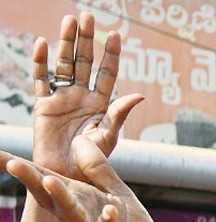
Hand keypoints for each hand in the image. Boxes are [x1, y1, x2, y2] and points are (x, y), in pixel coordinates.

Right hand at [3, 139, 160, 221]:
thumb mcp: (118, 194)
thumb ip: (100, 171)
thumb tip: (78, 140)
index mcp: (77, 202)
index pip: (45, 182)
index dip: (23, 169)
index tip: (0, 155)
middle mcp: (76, 221)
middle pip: (49, 199)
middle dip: (32, 181)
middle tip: (13, 163)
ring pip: (71, 219)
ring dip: (61, 200)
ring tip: (50, 180)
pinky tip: (109, 211)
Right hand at [31, 14, 142, 177]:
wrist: (68, 175)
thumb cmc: (93, 161)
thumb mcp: (109, 136)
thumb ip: (120, 115)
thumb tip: (139, 95)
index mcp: (101, 104)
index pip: (107, 73)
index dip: (111, 54)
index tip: (116, 35)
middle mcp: (82, 97)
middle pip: (84, 62)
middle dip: (87, 40)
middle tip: (89, 16)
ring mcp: (62, 98)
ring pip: (64, 64)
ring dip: (66, 43)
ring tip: (70, 21)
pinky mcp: (44, 105)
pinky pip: (41, 79)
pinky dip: (40, 62)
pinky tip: (43, 44)